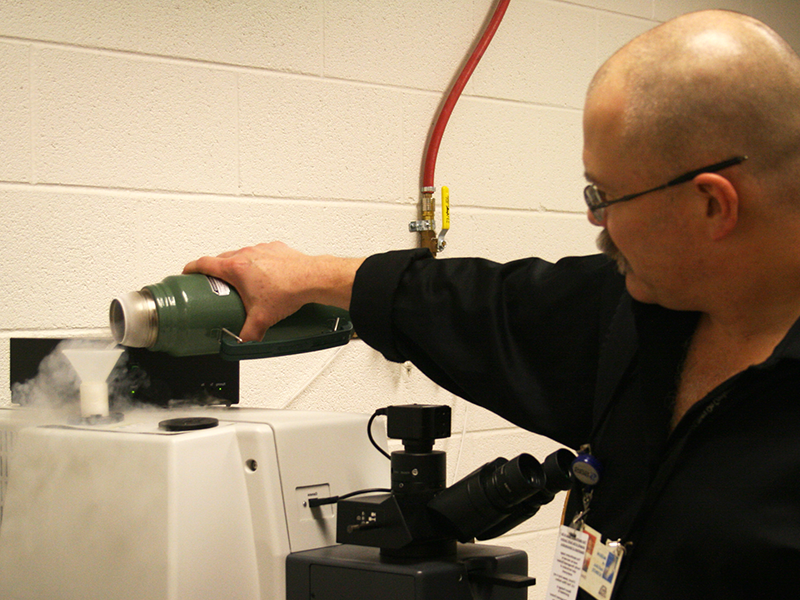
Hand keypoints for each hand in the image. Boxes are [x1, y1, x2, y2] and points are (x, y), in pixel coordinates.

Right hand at [183, 242, 362, 341]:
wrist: (312, 279)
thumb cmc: (289, 290)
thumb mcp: (262, 318)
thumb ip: (248, 334)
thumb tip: (241, 342)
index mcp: (235, 268)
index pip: (204, 264)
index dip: (191, 268)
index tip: (187, 272)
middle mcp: (247, 254)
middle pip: (222, 259)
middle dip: (216, 272)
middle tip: (216, 284)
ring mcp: (262, 249)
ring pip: (242, 255)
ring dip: (239, 267)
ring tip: (243, 283)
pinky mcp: (276, 249)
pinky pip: (261, 254)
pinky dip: (258, 264)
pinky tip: (265, 277)